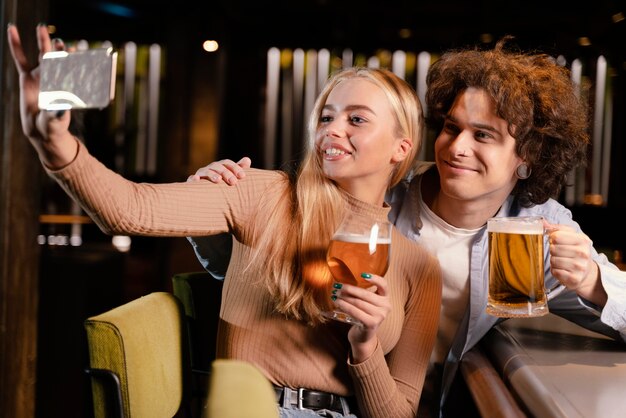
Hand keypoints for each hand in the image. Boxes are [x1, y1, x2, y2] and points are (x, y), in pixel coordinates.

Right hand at [7, 24, 76, 167]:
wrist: (41, 129)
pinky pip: (20, 58)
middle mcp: (55, 78)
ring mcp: (42, 76)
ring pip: (42, 55)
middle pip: (58, 59)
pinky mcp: (27, 77)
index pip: (70, 69)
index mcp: (65, 86)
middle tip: (59, 40)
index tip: (74, 53)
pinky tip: (12, 29)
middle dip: (59, 48)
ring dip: (42, 41)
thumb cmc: (53, 125)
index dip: (72, 61)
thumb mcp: (56, 120)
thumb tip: (61, 109)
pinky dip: (16, 44)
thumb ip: (58, 113)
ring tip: (41, 28)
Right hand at [187, 157, 251, 184]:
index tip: (242, 176)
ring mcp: (201, 175)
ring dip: (212, 174)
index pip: (227, 163)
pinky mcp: (192, 183)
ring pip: (206, 171)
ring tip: (218, 180)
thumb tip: (247, 159)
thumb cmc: (223, 186)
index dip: (235, 168)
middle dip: (226, 173)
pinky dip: (193, 179)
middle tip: (234, 182)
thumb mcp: (231, 177)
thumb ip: (239, 169)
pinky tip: (196, 180)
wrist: (207, 197)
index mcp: (220, 167)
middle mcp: (210, 169)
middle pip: (218, 166)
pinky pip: (191, 179)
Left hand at [332, 274, 390, 362]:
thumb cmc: (363, 315)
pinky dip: (345, 306)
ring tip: (335, 294)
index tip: (362, 274)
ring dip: (344, 297)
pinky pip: (355, 312)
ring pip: (358, 302)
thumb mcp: (366, 302)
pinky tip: (338, 302)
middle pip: (366, 294)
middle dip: (349, 289)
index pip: (384, 284)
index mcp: (386, 298)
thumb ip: (362, 292)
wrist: (363, 335)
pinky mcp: (372, 324)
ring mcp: (380, 316)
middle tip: (337, 285)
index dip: (374, 278)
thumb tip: (344, 280)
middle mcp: (386, 306)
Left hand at [545, 221, 598, 292]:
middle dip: (553, 251)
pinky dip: (555, 271)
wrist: (586, 272)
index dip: (553, 239)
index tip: (557, 242)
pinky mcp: (575, 279)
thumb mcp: (570, 236)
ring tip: (562, 261)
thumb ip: (556, 228)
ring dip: (554, 261)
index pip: (556, 236)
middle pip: (553, 249)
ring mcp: (580, 267)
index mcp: (583, 240)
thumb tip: (542, 222)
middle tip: (560, 253)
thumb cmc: (575, 250)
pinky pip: (555, 272)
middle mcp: (583, 253)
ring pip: (553, 261)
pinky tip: (563, 269)